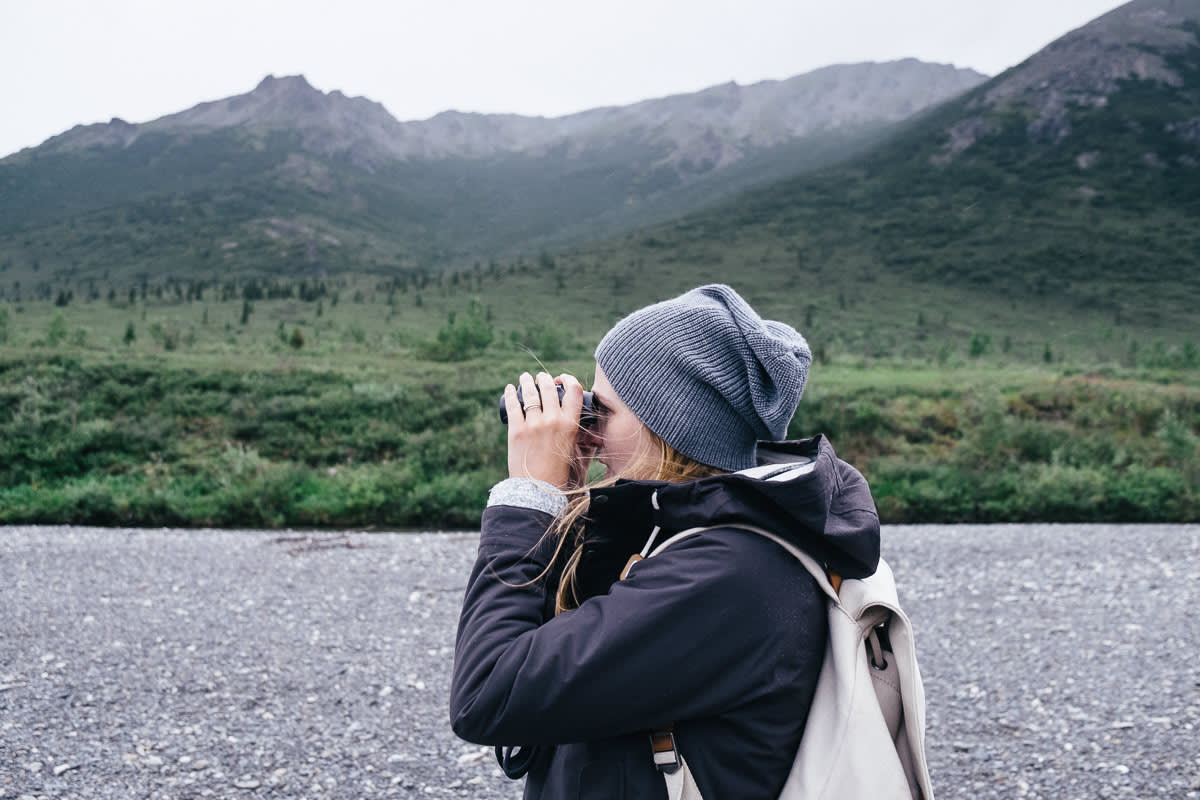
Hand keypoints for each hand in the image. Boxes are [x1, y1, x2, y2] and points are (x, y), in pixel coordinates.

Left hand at [503, 372, 584, 488]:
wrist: (538, 492)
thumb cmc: (562, 478)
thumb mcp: (580, 459)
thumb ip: (587, 447)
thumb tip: (594, 439)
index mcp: (571, 425)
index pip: (574, 391)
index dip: (569, 379)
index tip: (563, 379)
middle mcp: (553, 421)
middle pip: (549, 387)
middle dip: (545, 378)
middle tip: (541, 377)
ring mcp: (533, 425)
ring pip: (531, 393)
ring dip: (528, 381)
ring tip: (526, 378)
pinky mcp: (516, 431)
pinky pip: (514, 405)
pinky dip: (512, 393)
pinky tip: (511, 388)